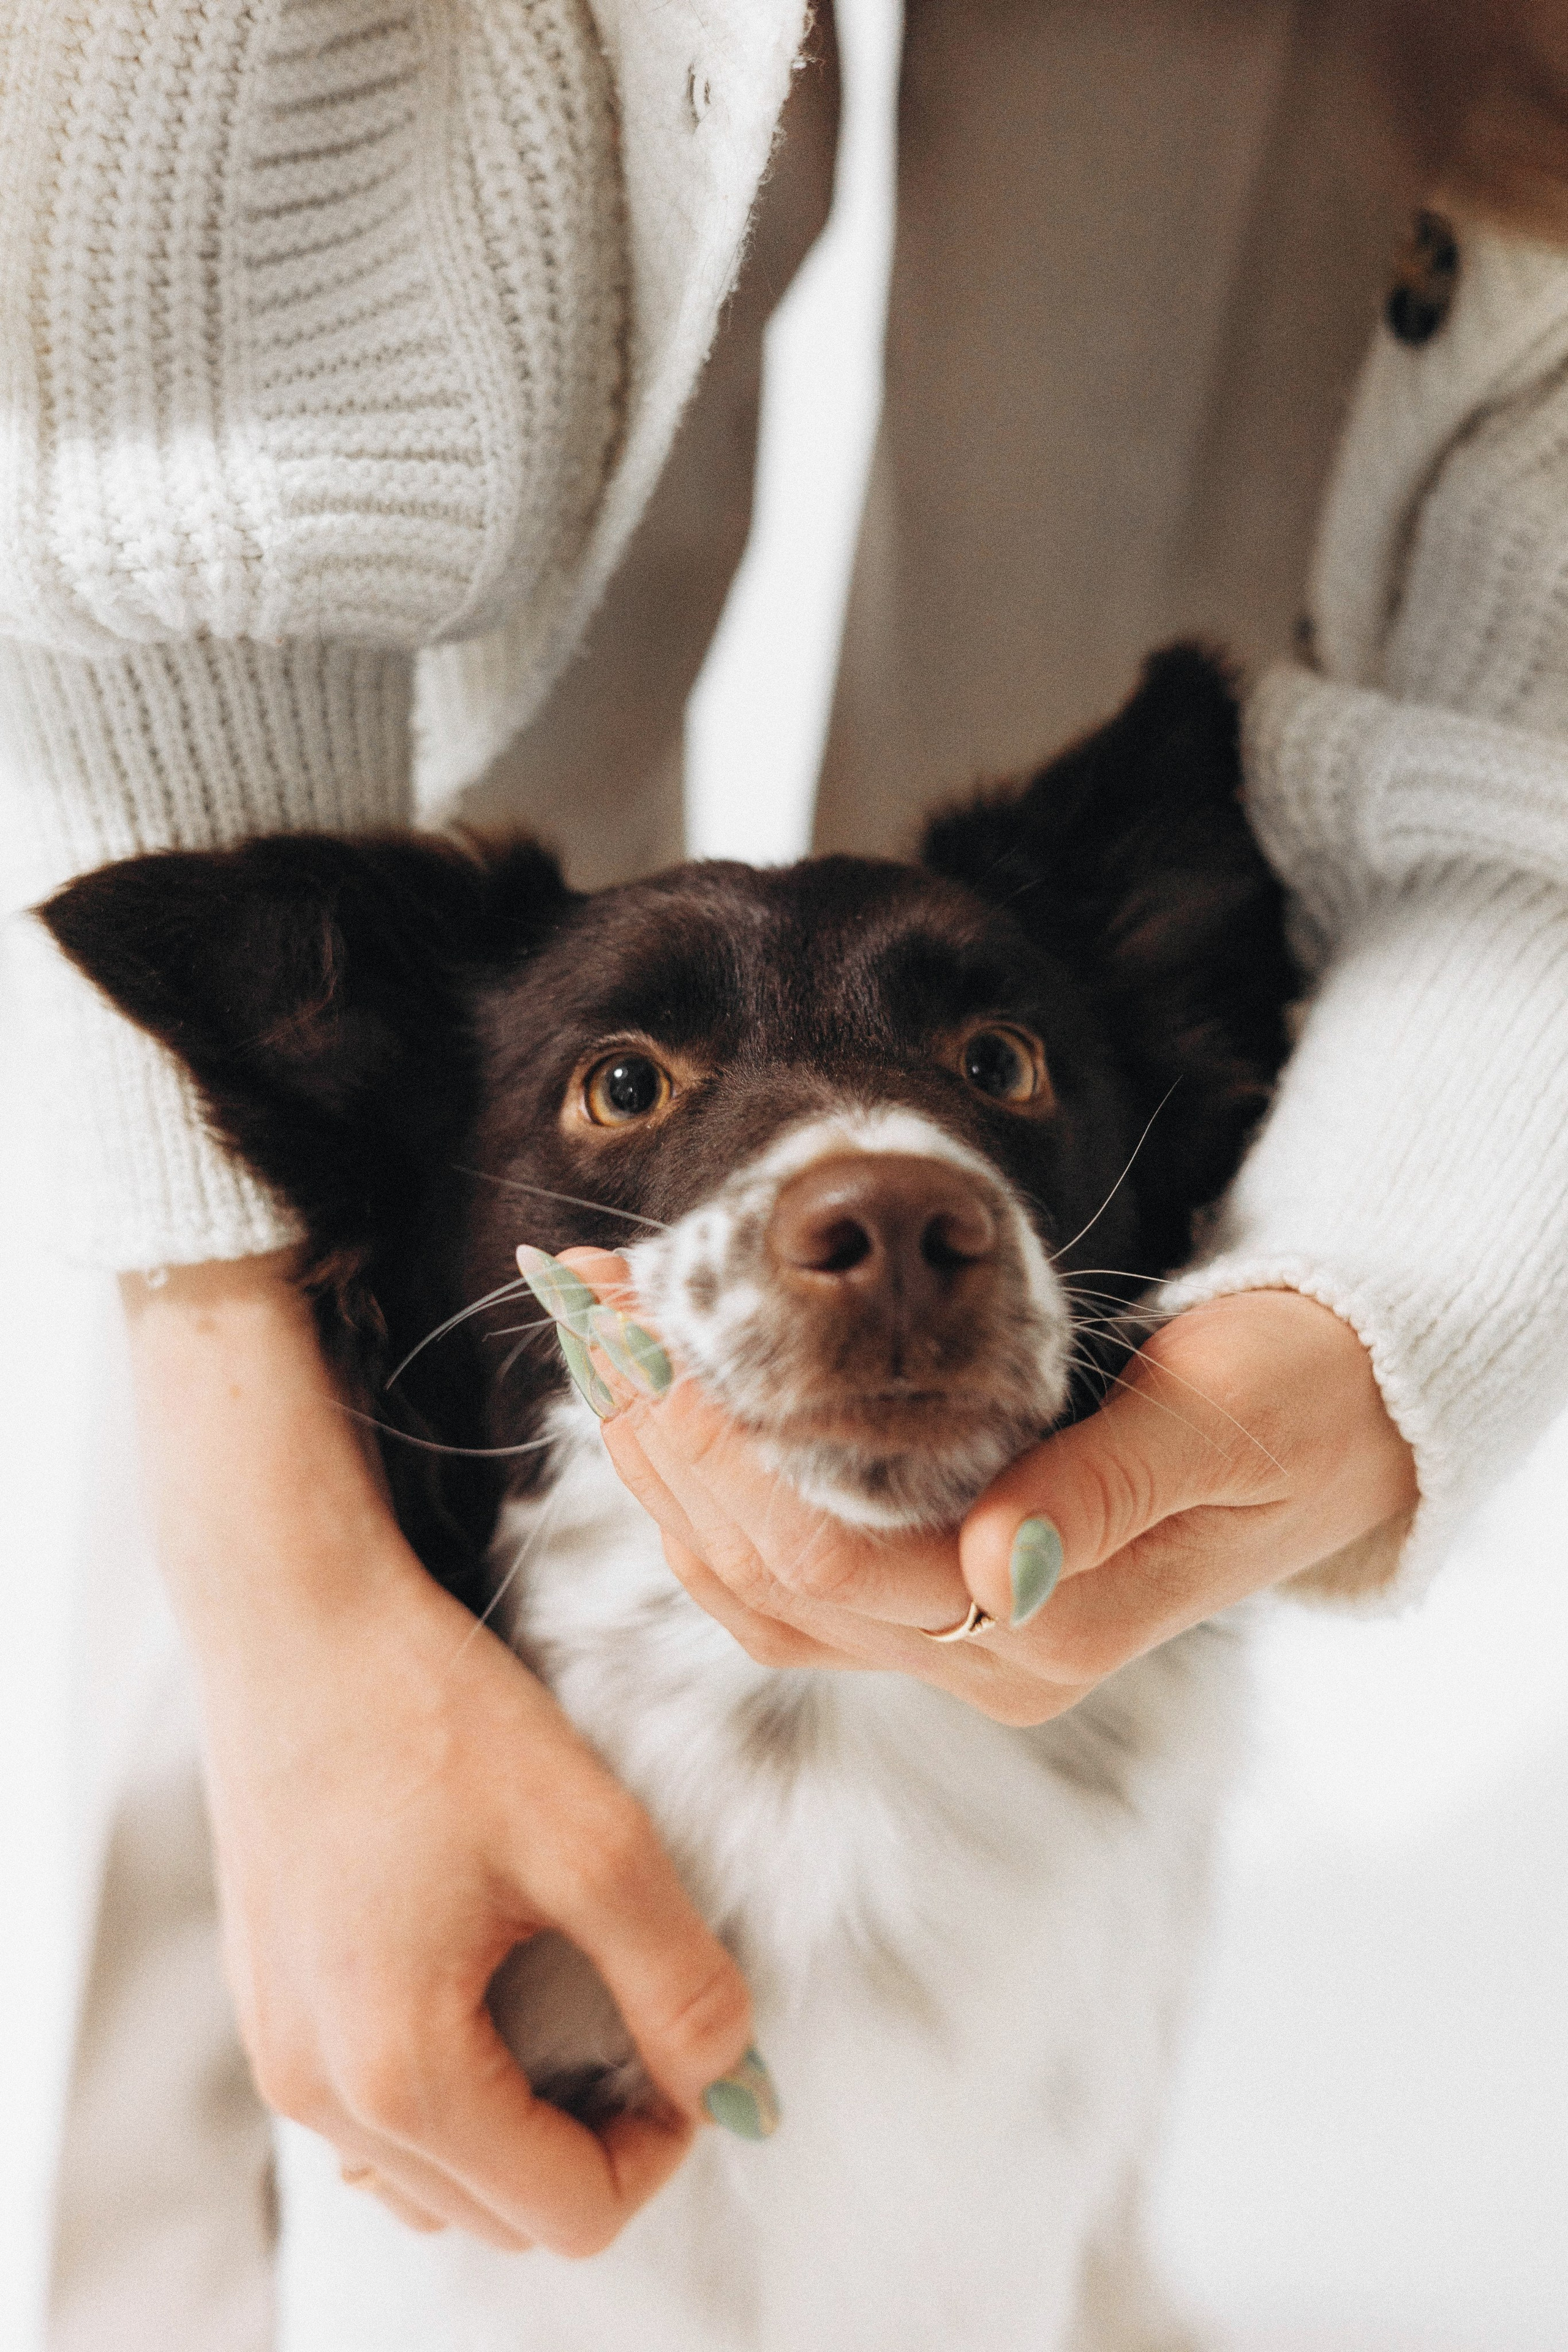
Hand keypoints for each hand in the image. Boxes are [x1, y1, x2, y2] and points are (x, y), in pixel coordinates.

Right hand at [121, 1254, 755, 2254]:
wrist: (296, 1618)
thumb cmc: (431, 1714)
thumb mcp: (594, 1840)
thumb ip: (679, 1981)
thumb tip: (734, 2083)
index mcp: (396, 2072)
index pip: (568, 2214)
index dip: (664, 2146)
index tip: (693, 2041)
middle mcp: (315, 2091)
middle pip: (498, 2212)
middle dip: (593, 2141)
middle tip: (640, 2017)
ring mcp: (276, 2051)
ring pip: (430, 2176)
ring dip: (518, 2126)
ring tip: (569, 2005)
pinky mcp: (266, 2001)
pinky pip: (370, 2113)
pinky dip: (447, 2089)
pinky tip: (487, 1985)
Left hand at [555, 1255, 1417, 1726]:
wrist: (1334, 1436)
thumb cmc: (1291, 1408)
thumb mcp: (1224, 1424)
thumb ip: (1112, 1493)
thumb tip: (997, 1563)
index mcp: (1046, 1629)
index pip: (831, 1565)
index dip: (723, 1461)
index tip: (649, 1344)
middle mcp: (981, 1659)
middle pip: (765, 1576)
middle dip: (660, 1445)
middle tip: (590, 1309)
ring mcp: (953, 1638)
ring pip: (755, 1582)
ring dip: (661, 1468)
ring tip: (597, 1342)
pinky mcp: (938, 1597)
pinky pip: (786, 1568)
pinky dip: (709, 1490)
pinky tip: (663, 1410)